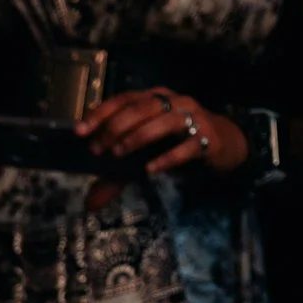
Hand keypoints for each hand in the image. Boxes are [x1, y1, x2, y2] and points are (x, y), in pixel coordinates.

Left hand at [78, 88, 247, 211]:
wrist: (222, 144)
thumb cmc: (176, 145)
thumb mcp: (142, 158)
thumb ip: (116, 177)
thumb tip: (90, 204)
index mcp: (155, 99)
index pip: (125, 98)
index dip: (101, 112)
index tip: (80, 131)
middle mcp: (174, 102)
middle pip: (142, 107)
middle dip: (116, 126)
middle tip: (97, 149)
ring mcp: (193, 117)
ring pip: (165, 121)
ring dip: (138, 136)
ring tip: (118, 154)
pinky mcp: (208, 138)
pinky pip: (188, 146)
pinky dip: (168, 157)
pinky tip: (150, 170)